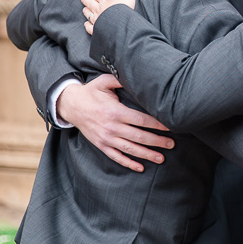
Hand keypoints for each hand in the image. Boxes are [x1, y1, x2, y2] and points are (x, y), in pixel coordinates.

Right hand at [57, 74, 173, 171]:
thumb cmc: (91, 92)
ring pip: (130, 149)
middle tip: (171, 144)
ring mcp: (106, 138)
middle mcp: (112, 127)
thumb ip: (120, 79)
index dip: (157, 124)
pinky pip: (116, 157)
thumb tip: (137, 75)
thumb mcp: (104, 82)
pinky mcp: (101, 145)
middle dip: (157, 141)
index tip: (170, 126)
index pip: (141, 120)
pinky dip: (128, 163)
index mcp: (115, 112)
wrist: (71, 105)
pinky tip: (141, 168)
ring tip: (161, 158)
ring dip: (147, 154)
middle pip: (139, 136)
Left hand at [82, 0, 135, 34]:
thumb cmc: (124, 3)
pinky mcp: (98, 29)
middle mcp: (99, 8)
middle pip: (91, 4)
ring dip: (86, 12)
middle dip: (87, 1)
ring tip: (84, 10)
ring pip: (89, 14)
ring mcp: (97, 19)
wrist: (121, 19)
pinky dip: (88, 26)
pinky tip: (86, 25)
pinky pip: (91, 27)